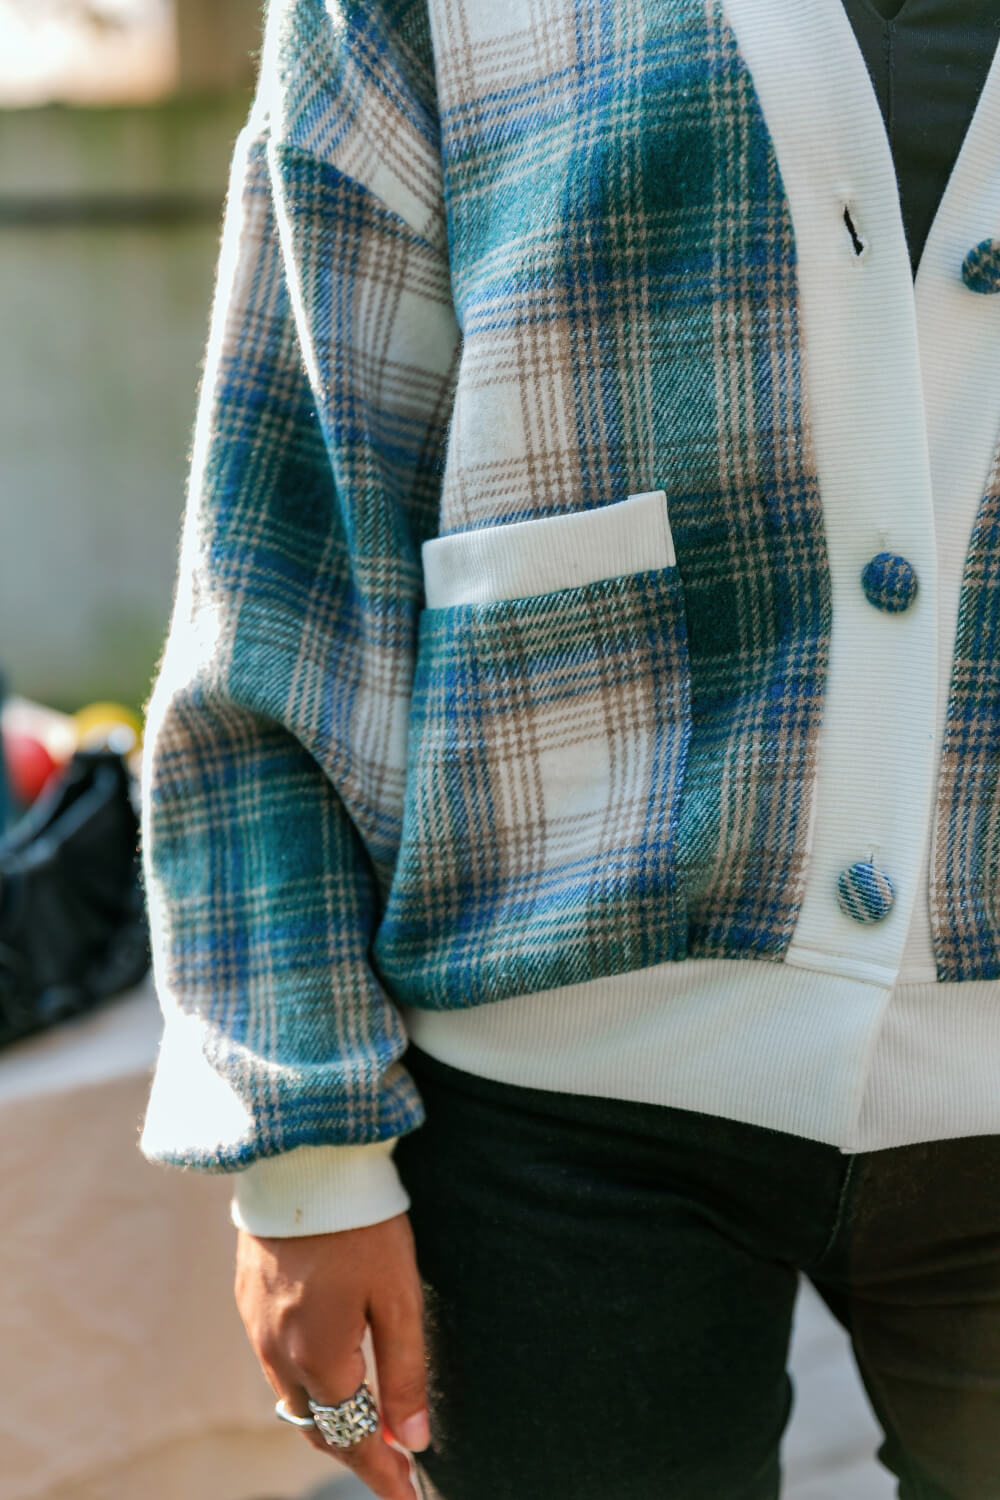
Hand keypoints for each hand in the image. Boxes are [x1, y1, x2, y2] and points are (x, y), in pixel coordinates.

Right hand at [234, 1213, 428, 1499]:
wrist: (304, 1158)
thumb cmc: (362, 1224)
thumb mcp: (400, 1297)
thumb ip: (405, 1371)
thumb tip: (413, 1440)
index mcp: (319, 1358)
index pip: (351, 1438)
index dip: (381, 1473)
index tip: (408, 1495)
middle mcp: (277, 1352)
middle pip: (318, 1424)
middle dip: (354, 1449)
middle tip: (393, 1464)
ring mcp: (255, 1325)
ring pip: (291, 1395)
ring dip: (327, 1414)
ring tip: (367, 1420)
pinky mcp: (247, 1297)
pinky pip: (273, 1359)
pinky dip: (304, 1378)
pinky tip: (329, 1366)